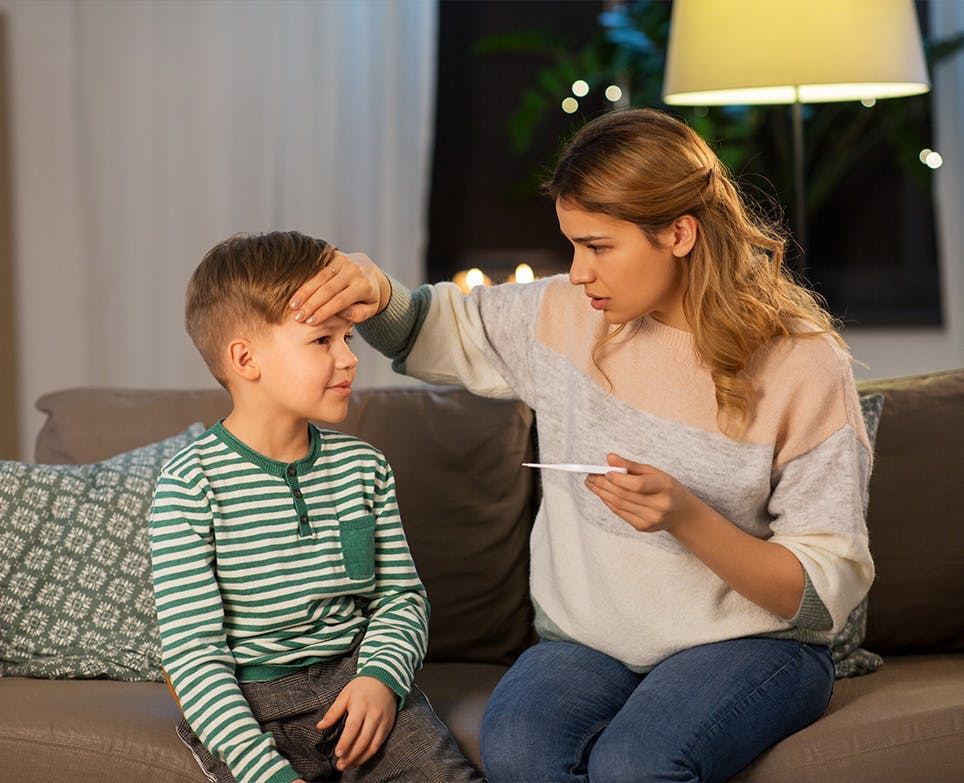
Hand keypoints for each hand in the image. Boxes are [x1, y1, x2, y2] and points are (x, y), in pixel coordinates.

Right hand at [289, 251, 390, 325]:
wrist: (371, 272)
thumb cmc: (368, 297)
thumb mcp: (370, 309)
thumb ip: (358, 314)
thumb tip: (341, 312)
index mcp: (364, 286)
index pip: (340, 301)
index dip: (324, 312)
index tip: (311, 322)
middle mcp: (354, 270)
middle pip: (328, 289)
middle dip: (311, 304)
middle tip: (298, 317)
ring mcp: (343, 260)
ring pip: (320, 277)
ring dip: (304, 292)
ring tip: (293, 306)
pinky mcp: (334, 255)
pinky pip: (317, 269)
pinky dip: (305, 281)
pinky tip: (296, 293)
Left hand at [317, 676, 397, 771]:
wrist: (384, 680)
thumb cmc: (362, 687)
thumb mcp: (345, 695)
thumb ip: (333, 712)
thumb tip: (320, 726)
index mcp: (361, 705)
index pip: (353, 727)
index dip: (346, 741)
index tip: (338, 753)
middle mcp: (374, 714)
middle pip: (363, 739)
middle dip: (351, 755)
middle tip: (340, 765)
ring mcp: (383, 721)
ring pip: (372, 745)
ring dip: (360, 758)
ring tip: (348, 766)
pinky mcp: (388, 726)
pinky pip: (379, 744)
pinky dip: (369, 754)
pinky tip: (360, 759)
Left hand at [584, 453, 701, 533]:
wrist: (681, 513)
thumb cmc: (666, 488)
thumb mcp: (655, 472)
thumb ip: (631, 465)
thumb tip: (610, 458)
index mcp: (664, 487)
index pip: (638, 484)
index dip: (619, 479)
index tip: (605, 472)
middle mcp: (659, 505)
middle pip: (624, 495)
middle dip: (603, 485)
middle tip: (590, 476)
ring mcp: (651, 518)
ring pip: (619, 505)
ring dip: (602, 493)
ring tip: (591, 484)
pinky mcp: (643, 527)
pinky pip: (620, 513)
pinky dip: (608, 502)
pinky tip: (602, 494)